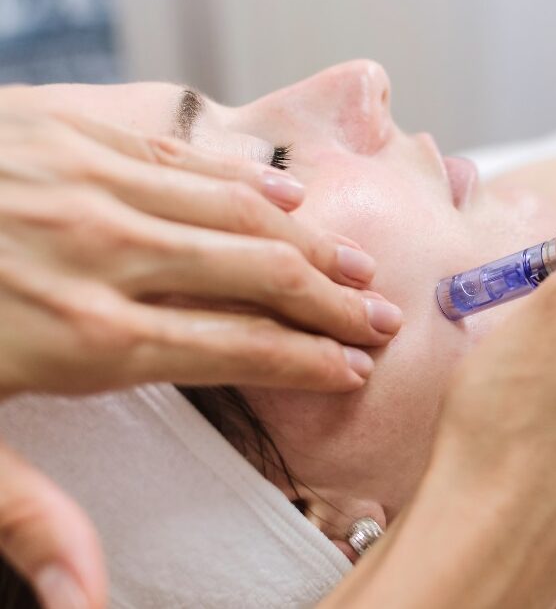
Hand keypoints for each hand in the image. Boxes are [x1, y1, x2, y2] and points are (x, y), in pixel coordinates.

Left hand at [0, 107, 403, 608]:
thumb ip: (26, 514)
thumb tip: (86, 599)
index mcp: (85, 333)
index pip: (235, 346)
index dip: (308, 358)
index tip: (355, 367)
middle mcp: (108, 251)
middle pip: (258, 273)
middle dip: (333, 299)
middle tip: (384, 314)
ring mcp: (91, 181)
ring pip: (235, 209)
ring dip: (306, 238)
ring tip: (356, 261)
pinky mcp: (68, 128)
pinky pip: (182, 152)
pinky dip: (243, 178)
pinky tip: (284, 194)